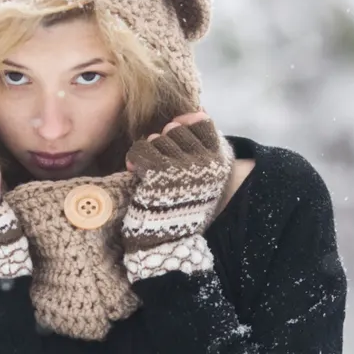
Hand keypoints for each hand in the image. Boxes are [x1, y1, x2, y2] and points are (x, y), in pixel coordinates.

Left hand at [120, 116, 232, 281]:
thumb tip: (197, 111)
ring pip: (158, 139)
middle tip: (160, 162)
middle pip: (177, 129)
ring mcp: (182, 166)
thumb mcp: (200, 176)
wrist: (167, 242)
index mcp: (219, 162)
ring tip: (149, 171)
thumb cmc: (181, 207)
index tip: (175, 138)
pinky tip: (135, 170)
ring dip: (149, 152)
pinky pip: (141, 150)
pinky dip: (134, 159)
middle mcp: (205, 162)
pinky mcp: (159, 173)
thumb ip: (201, 145)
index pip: (202, 123)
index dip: (184, 126)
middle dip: (164, 142)